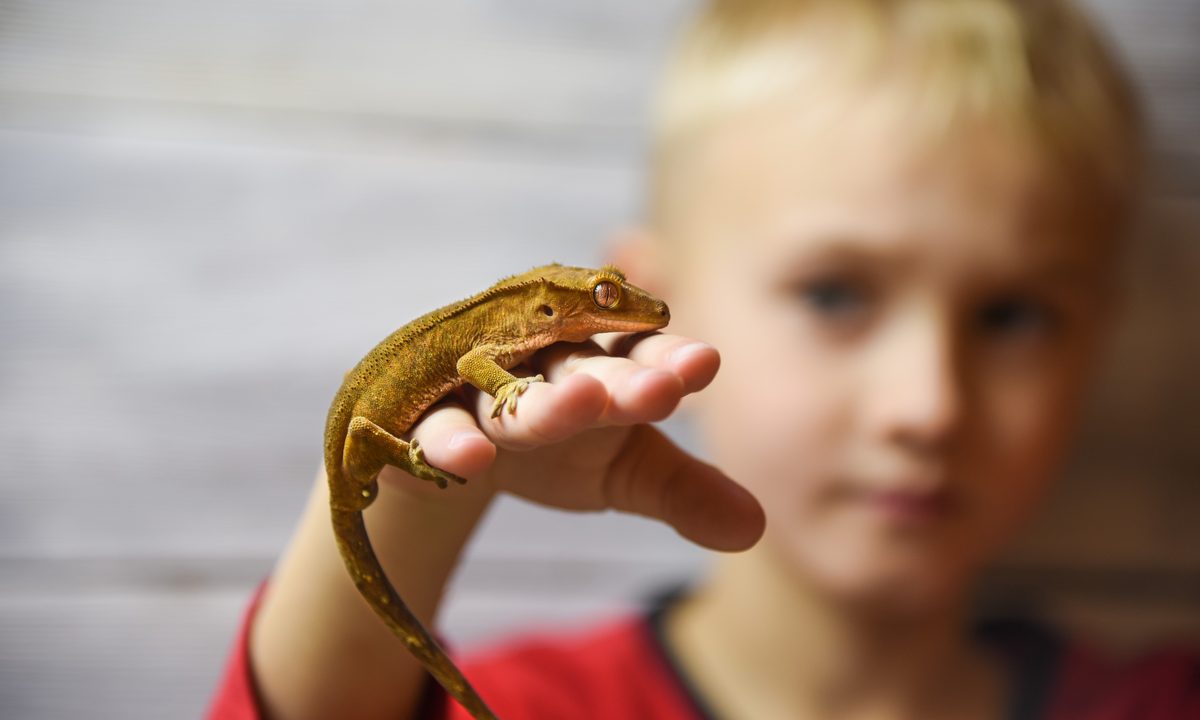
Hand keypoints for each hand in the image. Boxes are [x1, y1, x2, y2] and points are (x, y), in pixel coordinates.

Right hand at [375, 333, 764, 551]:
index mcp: (602, 368)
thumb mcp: (624, 472)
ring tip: (579, 406)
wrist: (459, 450)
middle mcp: (543, 366)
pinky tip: (472, 460)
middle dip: (616, 379)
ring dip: (542, 401)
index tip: (704, 365)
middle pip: (580, 368)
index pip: (639, 357)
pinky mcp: (424, 419)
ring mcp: (479, 388)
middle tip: (658, 388)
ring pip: (511, 393)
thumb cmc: (560, 446)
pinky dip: (450, 441)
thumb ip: (684, 493)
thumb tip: (754, 530)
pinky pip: (436, 427)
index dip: (668, 361)